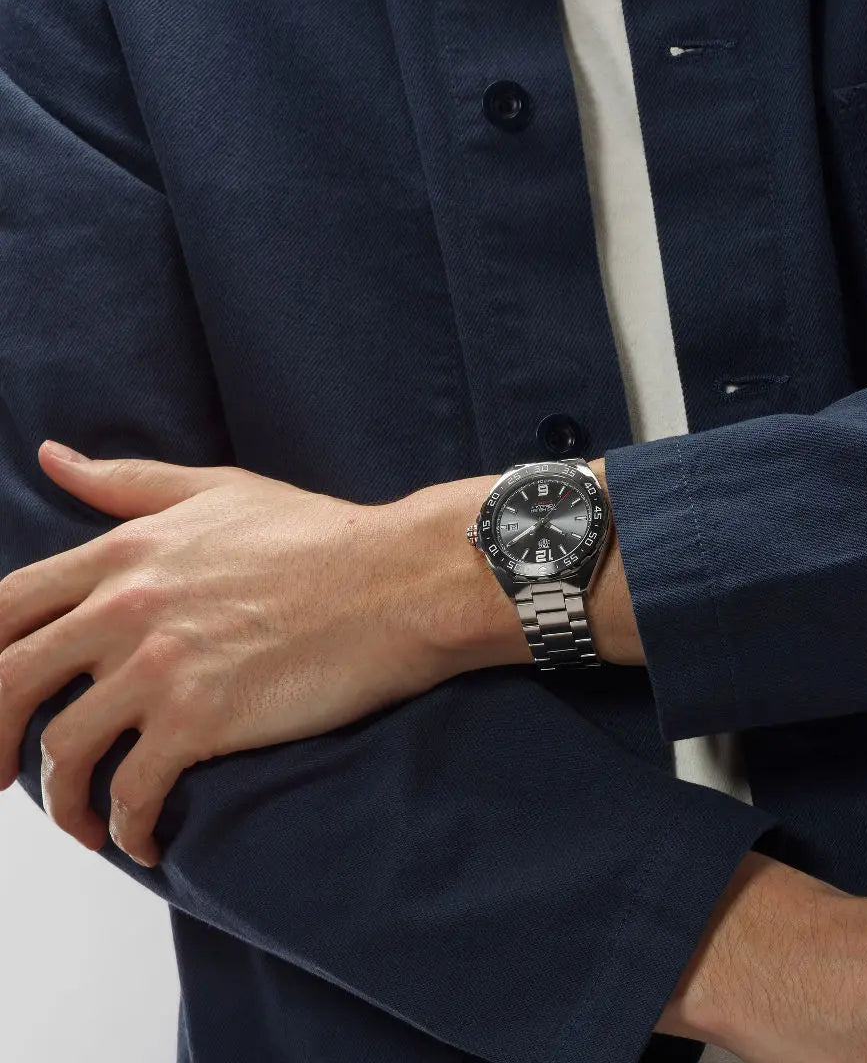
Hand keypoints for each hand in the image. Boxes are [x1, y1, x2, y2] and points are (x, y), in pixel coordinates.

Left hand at [0, 441, 524, 867]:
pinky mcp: (203, 719)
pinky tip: (141, 842)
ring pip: (64, 751)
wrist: (394, 580)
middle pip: (5, 683)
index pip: (4, 608)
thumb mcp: (217, 491)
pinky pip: (132, 791)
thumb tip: (52, 456)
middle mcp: (125, 608)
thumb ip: (128, 482)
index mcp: (124, 552)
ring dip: (61, 803)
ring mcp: (161, 666)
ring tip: (87, 824)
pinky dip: (125, 828)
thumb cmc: (319, 535)